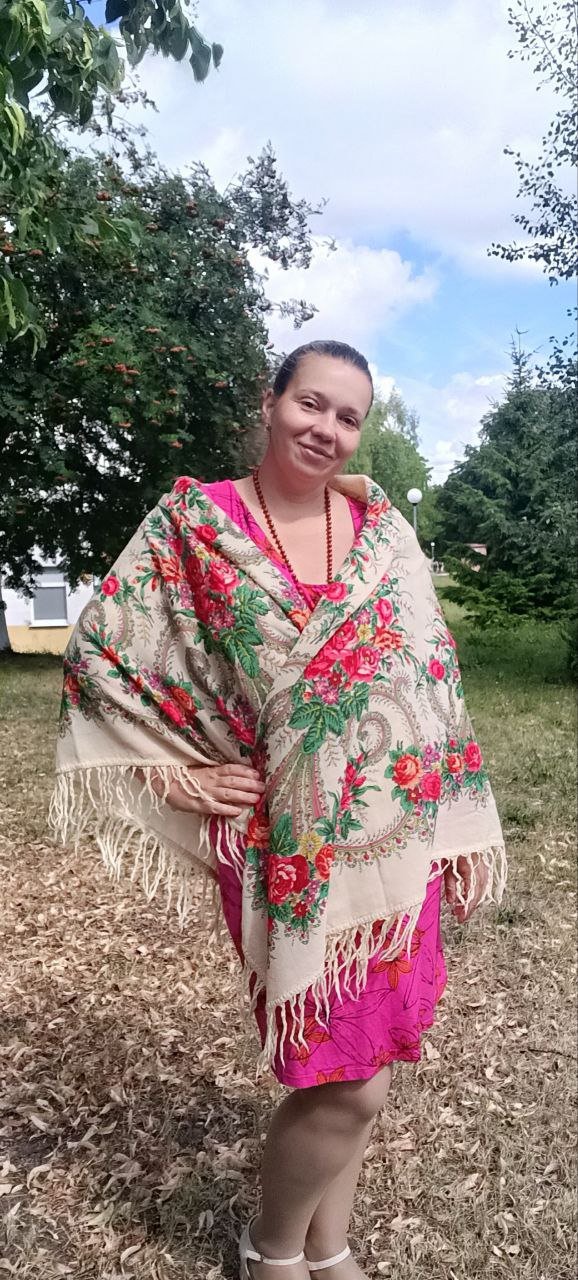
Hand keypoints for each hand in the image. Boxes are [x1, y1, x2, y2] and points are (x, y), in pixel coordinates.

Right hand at [146, 764, 264, 817]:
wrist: (165, 784)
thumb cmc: (184, 778)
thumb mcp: (201, 770)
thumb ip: (216, 773)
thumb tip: (236, 775)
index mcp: (211, 770)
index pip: (231, 768)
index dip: (245, 771)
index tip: (257, 774)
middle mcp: (211, 780)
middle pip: (234, 781)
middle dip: (249, 784)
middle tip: (263, 787)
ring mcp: (206, 792)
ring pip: (228, 793)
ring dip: (243, 796)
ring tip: (256, 798)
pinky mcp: (200, 805)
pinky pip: (215, 807)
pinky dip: (227, 809)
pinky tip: (238, 811)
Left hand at [443, 853, 489, 922]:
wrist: (463, 832)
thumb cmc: (453, 847)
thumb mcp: (447, 866)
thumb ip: (450, 884)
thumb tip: (451, 902)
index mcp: (470, 871)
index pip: (470, 895)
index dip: (466, 908)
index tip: (460, 918)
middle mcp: (481, 871)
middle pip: (478, 895)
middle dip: (469, 907)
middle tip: (460, 916)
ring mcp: (485, 868)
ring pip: (482, 890)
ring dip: (474, 901)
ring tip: (464, 909)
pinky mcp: (486, 866)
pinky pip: (485, 884)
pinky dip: (478, 893)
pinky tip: (471, 898)